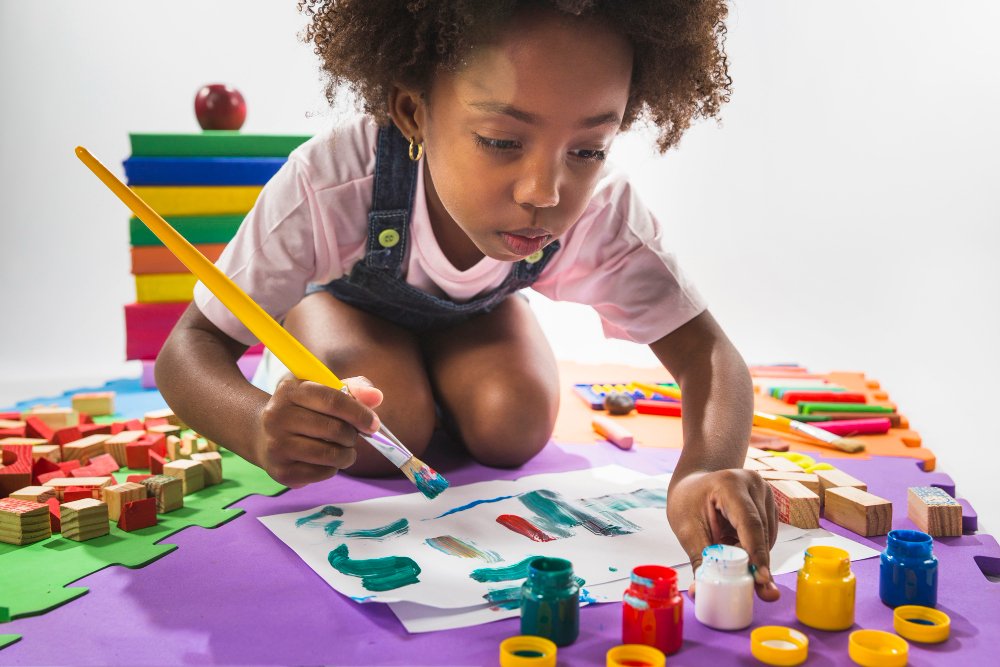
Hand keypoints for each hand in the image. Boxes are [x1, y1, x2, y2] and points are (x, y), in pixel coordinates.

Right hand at [251, 376, 382, 487]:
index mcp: (290, 390)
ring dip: (347, 454)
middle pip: (334, 429)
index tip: (373, 424)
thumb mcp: (322, 390)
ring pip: (330, 455)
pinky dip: (333, 468)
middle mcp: (277, 416)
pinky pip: (322, 473)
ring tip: (344, 450)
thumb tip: (376, 397)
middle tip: (352, 436)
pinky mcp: (280, 471)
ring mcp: (276, 445)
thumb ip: (353, 389)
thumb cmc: (303, 409)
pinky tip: (326, 460)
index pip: (333, 400)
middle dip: (352, 435)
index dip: (359, 413)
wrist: (262, 434)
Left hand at [667, 469, 779, 600]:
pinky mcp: (769, 504)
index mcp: (730, 484)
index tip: (761, 579)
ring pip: (767, 537)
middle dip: (757, 564)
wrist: (694, 484)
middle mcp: (753, 484)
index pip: (749, 523)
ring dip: (754, 556)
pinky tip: (736, 546)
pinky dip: (754, 548)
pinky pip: (767, 535)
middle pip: (761, 533)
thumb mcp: (687, 530)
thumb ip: (700, 560)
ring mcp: (764, 492)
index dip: (756, 553)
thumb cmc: (688, 503)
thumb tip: (700, 592)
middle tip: (760, 593)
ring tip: (730, 555)